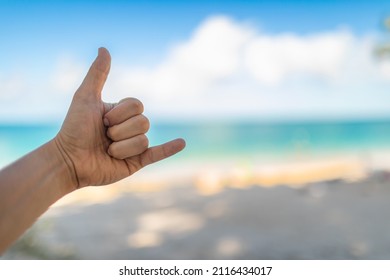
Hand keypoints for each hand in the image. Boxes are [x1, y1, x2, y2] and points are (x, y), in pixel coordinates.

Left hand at [54, 48, 184, 188]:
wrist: (69, 160)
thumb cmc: (74, 129)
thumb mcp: (85, 97)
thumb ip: (98, 74)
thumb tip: (104, 49)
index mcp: (121, 113)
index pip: (137, 106)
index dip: (121, 113)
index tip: (102, 120)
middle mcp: (129, 128)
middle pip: (144, 122)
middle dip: (120, 130)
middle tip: (104, 136)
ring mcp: (133, 146)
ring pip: (143, 140)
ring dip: (122, 146)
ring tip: (108, 151)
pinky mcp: (136, 163)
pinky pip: (157, 154)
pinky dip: (170, 149)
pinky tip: (182, 143)